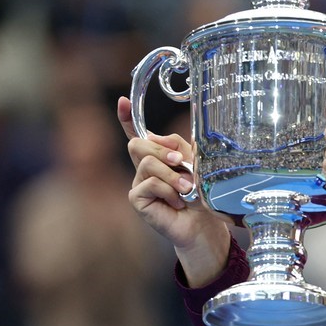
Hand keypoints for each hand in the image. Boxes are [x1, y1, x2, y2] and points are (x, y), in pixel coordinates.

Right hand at [117, 97, 230, 285]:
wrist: (203, 224)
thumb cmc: (201, 195)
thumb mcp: (195, 165)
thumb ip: (179, 147)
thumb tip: (157, 137)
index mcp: (158, 156)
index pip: (138, 134)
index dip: (127, 118)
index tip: (122, 101)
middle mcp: (144, 168)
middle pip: (139, 144)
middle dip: (162, 151)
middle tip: (181, 163)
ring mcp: (138, 183)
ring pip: (147, 164)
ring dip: (172, 175)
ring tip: (186, 190)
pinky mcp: (137, 198)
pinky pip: (148, 183)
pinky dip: (167, 191)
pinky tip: (177, 202)